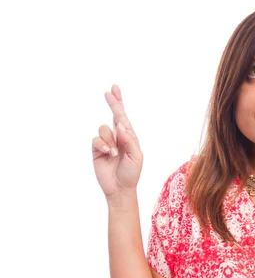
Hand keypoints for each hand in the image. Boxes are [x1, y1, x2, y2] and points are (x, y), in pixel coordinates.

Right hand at [91, 84, 143, 198]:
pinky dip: (102, 144)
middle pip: (113, 116)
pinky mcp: (97, 149)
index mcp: (129, 137)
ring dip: (109, 140)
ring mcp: (106, 142)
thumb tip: (120, 124)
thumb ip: (129, 140)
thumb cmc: (131, 173)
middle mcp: (118, 137)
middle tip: (108, 93)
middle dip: (112, 104)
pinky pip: (96, 139)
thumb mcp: (136, 156)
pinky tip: (107, 153)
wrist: (120, 188)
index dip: (119, 103)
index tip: (114, 89)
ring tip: (114, 153)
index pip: (123, 117)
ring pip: (104, 129)